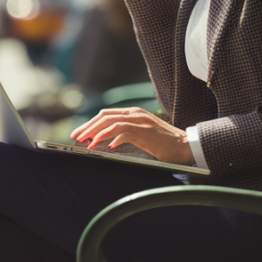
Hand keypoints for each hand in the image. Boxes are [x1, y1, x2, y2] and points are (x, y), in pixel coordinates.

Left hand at [70, 108, 194, 165]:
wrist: (186, 146)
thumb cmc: (165, 144)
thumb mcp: (143, 136)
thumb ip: (127, 134)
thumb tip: (109, 142)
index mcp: (133, 113)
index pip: (106, 114)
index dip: (90, 123)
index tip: (79, 133)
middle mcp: (135, 114)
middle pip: (104, 116)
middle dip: (87, 127)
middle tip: (75, 137)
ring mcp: (140, 121)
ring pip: (111, 122)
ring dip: (95, 133)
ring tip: (86, 143)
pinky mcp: (145, 131)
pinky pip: (124, 132)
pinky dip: (112, 138)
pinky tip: (107, 147)